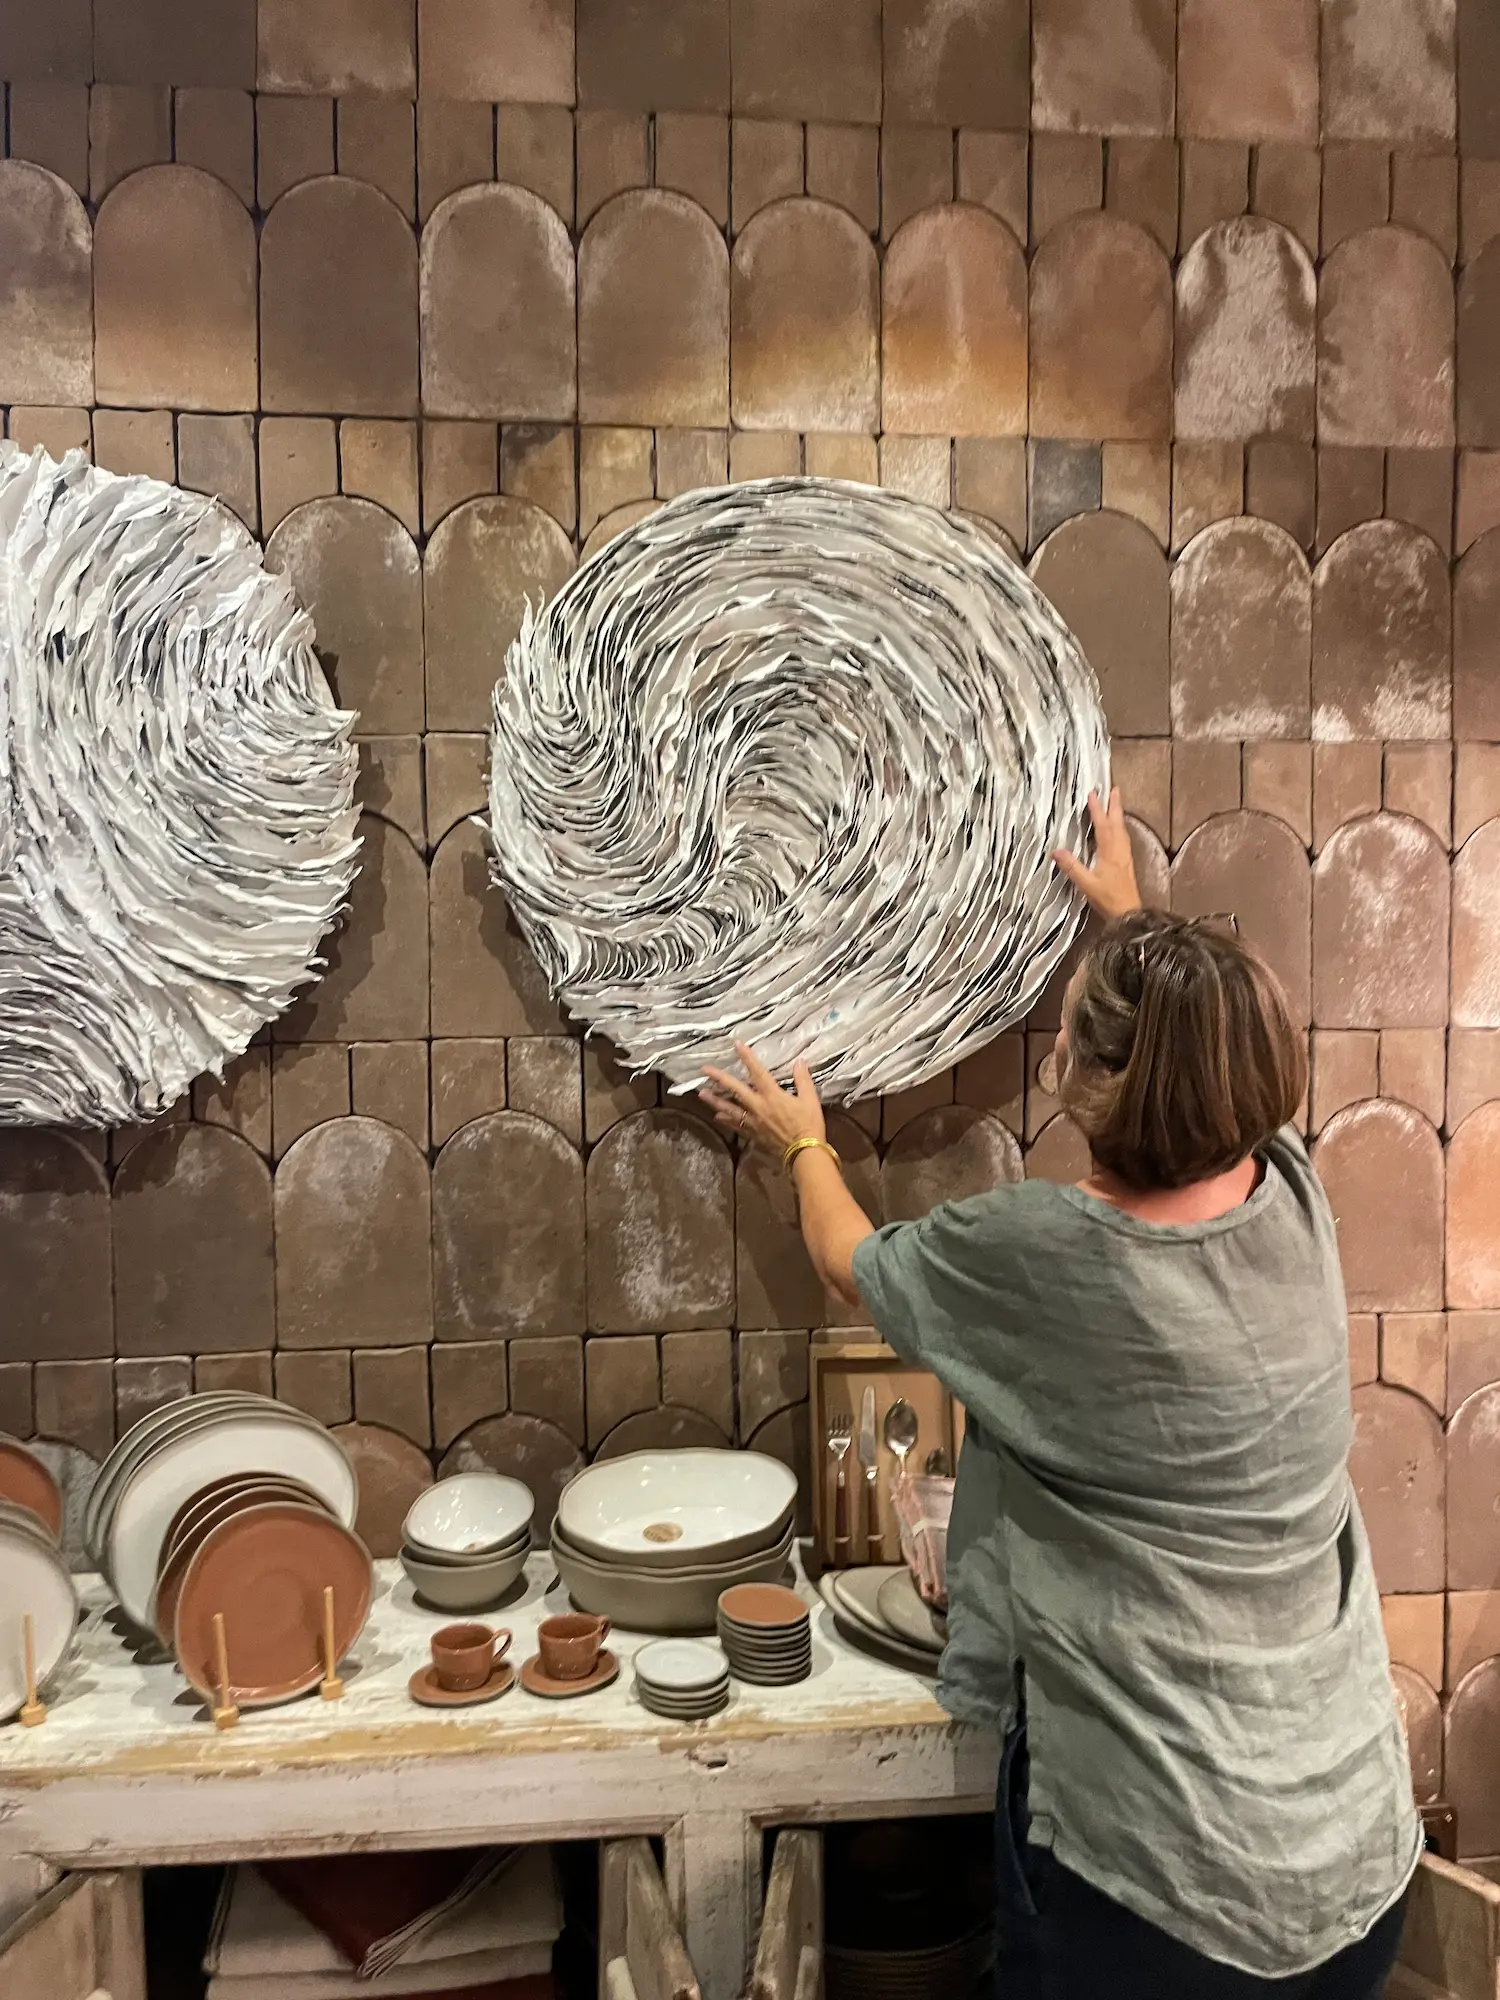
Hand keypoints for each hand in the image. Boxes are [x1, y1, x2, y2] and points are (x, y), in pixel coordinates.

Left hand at [701, 1043, 825, 1153]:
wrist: (804, 1153)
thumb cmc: (808, 1125)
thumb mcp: (810, 1100)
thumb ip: (803, 1079)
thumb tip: (799, 1061)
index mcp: (772, 1096)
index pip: (757, 1072)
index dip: (747, 1058)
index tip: (737, 1045)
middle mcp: (758, 1107)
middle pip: (735, 1090)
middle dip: (719, 1078)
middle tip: (705, 1070)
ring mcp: (753, 1122)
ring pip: (729, 1109)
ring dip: (715, 1101)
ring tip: (702, 1094)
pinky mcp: (753, 1134)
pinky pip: (736, 1126)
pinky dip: (726, 1120)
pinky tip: (717, 1117)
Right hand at [1053, 787, 1141, 919]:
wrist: (1129, 913)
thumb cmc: (1109, 899)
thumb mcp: (1086, 884)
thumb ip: (1072, 867)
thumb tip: (1056, 851)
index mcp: (1110, 853)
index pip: (1103, 826)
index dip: (1097, 810)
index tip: (1093, 794)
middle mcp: (1119, 851)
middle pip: (1117, 823)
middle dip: (1114, 806)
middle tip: (1114, 790)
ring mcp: (1125, 857)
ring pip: (1122, 830)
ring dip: (1119, 815)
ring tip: (1117, 804)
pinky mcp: (1127, 863)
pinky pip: (1124, 839)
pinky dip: (1120, 828)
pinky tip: (1119, 830)